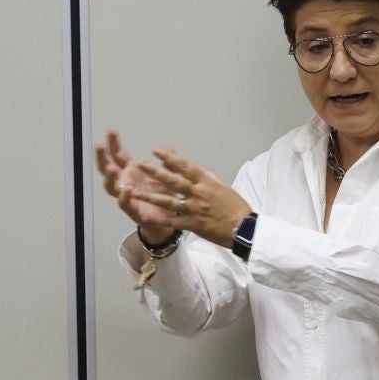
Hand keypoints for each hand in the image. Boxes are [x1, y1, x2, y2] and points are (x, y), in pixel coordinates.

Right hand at [94, 130, 175, 244]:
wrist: (167, 220)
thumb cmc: (163, 197)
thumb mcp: (167, 176)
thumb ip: (167, 163)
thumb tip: (167, 148)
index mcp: (131, 171)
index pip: (118, 155)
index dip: (114, 143)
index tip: (111, 130)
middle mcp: (125, 182)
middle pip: (107, 168)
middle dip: (102, 156)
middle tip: (100, 145)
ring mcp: (126, 196)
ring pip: (111, 186)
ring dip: (110, 177)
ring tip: (111, 168)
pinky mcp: (132, 210)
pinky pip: (124, 203)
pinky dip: (124, 197)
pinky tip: (126, 190)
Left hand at [129, 148, 251, 248]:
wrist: (244, 228)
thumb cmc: (235, 207)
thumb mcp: (222, 186)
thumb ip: (206, 175)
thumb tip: (193, 164)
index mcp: (206, 183)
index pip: (185, 167)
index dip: (170, 158)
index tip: (157, 150)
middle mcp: (198, 194)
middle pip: (173, 181)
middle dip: (155, 172)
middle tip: (140, 165)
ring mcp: (195, 210)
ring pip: (169, 201)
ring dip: (151, 196)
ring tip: (134, 192)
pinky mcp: (194, 225)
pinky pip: (174, 222)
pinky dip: (161, 220)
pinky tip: (147, 216)